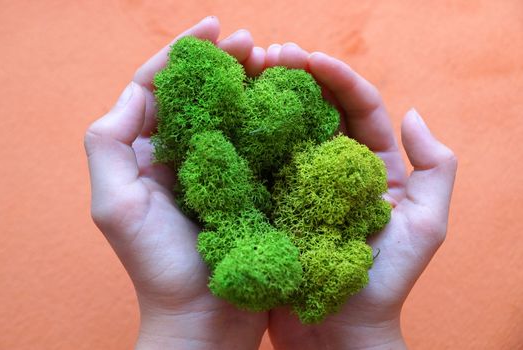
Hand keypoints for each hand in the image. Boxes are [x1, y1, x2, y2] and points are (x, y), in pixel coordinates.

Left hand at [84, 17, 268, 349]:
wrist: (205, 320)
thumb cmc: (158, 267)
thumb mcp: (115, 206)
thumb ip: (110, 143)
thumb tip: (139, 89)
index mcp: (150, 153)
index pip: (162, 89)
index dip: (184, 54)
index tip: (214, 27)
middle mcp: (185, 157)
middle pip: (202, 96)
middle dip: (224, 63)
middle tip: (251, 44)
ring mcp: (222, 172)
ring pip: (235, 115)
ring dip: (251, 84)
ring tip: (273, 62)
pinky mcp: (252, 189)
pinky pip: (261, 146)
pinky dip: (273, 120)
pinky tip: (289, 102)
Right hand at [265, 45, 456, 348]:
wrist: (338, 335)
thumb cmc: (384, 285)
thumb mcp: (427, 227)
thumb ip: (435, 170)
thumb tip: (414, 113)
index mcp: (371, 167)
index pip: (358, 108)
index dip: (336, 77)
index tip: (308, 57)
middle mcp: (334, 169)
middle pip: (318, 111)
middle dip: (297, 78)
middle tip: (268, 55)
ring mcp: (300, 184)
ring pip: (287, 131)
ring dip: (269, 99)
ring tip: (246, 73)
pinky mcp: (272, 203)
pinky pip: (261, 163)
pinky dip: (248, 138)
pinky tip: (231, 117)